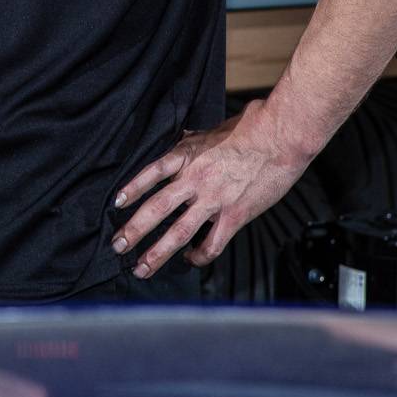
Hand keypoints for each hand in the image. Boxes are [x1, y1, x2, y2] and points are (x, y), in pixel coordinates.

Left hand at [110, 99, 311, 277]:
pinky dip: (198, 255)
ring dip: (157, 252)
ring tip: (141, 268)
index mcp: (186, 155)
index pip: (151, 173)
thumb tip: (183, 137)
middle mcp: (194, 179)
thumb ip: (193, 141)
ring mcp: (213, 199)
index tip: (116, 202)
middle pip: (156, 208)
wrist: (280, 138)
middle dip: (134, 229)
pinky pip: (211, 243)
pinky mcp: (234, 215)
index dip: (132, 188)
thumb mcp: (211, 130)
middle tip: (117, 245)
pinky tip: (190, 259)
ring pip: (178, 232)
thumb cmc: (250, 128)